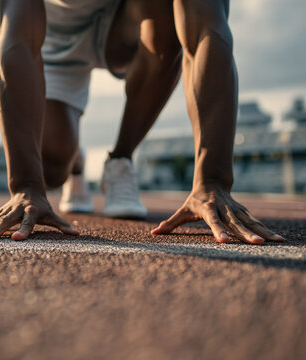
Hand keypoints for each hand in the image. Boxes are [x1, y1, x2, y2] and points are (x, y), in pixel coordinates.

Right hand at [0, 190, 79, 239]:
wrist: (28, 188)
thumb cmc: (43, 206)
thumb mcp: (53, 215)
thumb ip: (63, 225)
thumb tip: (77, 234)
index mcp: (31, 212)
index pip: (27, 223)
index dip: (23, 231)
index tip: (16, 240)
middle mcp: (17, 210)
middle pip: (7, 220)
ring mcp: (7, 209)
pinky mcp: (0, 211)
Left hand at [151, 183, 284, 244]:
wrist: (211, 182)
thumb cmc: (194, 201)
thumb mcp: (182, 210)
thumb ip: (170, 223)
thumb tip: (154, 232)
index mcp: (208, 209)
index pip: (213, 221)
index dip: (219, 230)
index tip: (225, 241)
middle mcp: (224, 208)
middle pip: (236, 222)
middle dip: (247, 233)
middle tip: (258, 244)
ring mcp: (235, 209)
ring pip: (250, 221)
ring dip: (263, 231)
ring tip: (277, 241)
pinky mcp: (243, 211)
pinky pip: (256, 221)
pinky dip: (266, 229)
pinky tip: (278, 238)